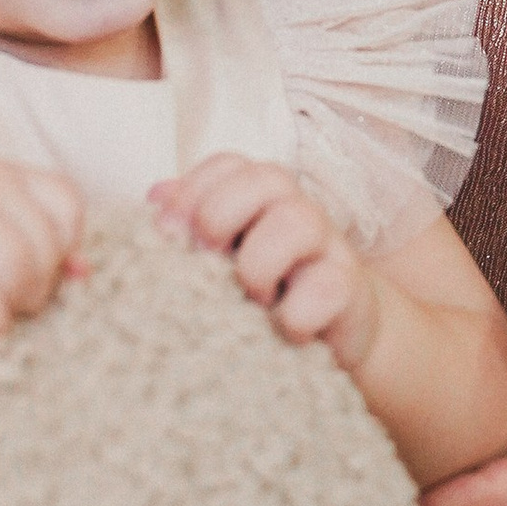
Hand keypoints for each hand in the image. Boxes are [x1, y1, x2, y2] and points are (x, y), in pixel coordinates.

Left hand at [150, 154, 377, 374]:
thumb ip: (190, 226)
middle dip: (220, 215)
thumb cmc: (266, 292)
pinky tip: (283, 330)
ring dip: (259, 263)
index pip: (228, 165)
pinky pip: (329, 286)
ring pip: (298, 221)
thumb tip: (155, 198)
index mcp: (261, 197)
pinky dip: (298, 311)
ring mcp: (329, 248)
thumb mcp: (222, 259)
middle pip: (268, 177)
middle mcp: (297, 211)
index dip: (191, 191)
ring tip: (250, 300)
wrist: (332, 340)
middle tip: (206, 261)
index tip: (169, 234)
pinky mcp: (351, 292)